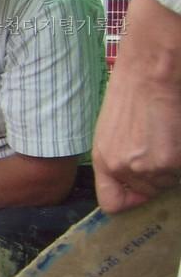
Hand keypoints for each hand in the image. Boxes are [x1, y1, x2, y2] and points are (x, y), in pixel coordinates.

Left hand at [93, 70, 180, 211]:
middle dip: (157, 174)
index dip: (129, 200)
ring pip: (169, 180)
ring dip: (172, 164)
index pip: (111, 203)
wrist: (150, 73)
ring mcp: (149, 167)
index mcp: (103, 161)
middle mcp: (123, 168)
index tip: (140, 192)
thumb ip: (118, 159)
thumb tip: (133, 178)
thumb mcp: (111, 132)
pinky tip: (175, 134)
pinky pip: (180, 170)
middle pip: (149, 191)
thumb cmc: (131, 95)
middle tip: (158, 144)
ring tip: (166, 135)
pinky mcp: (173, 161)